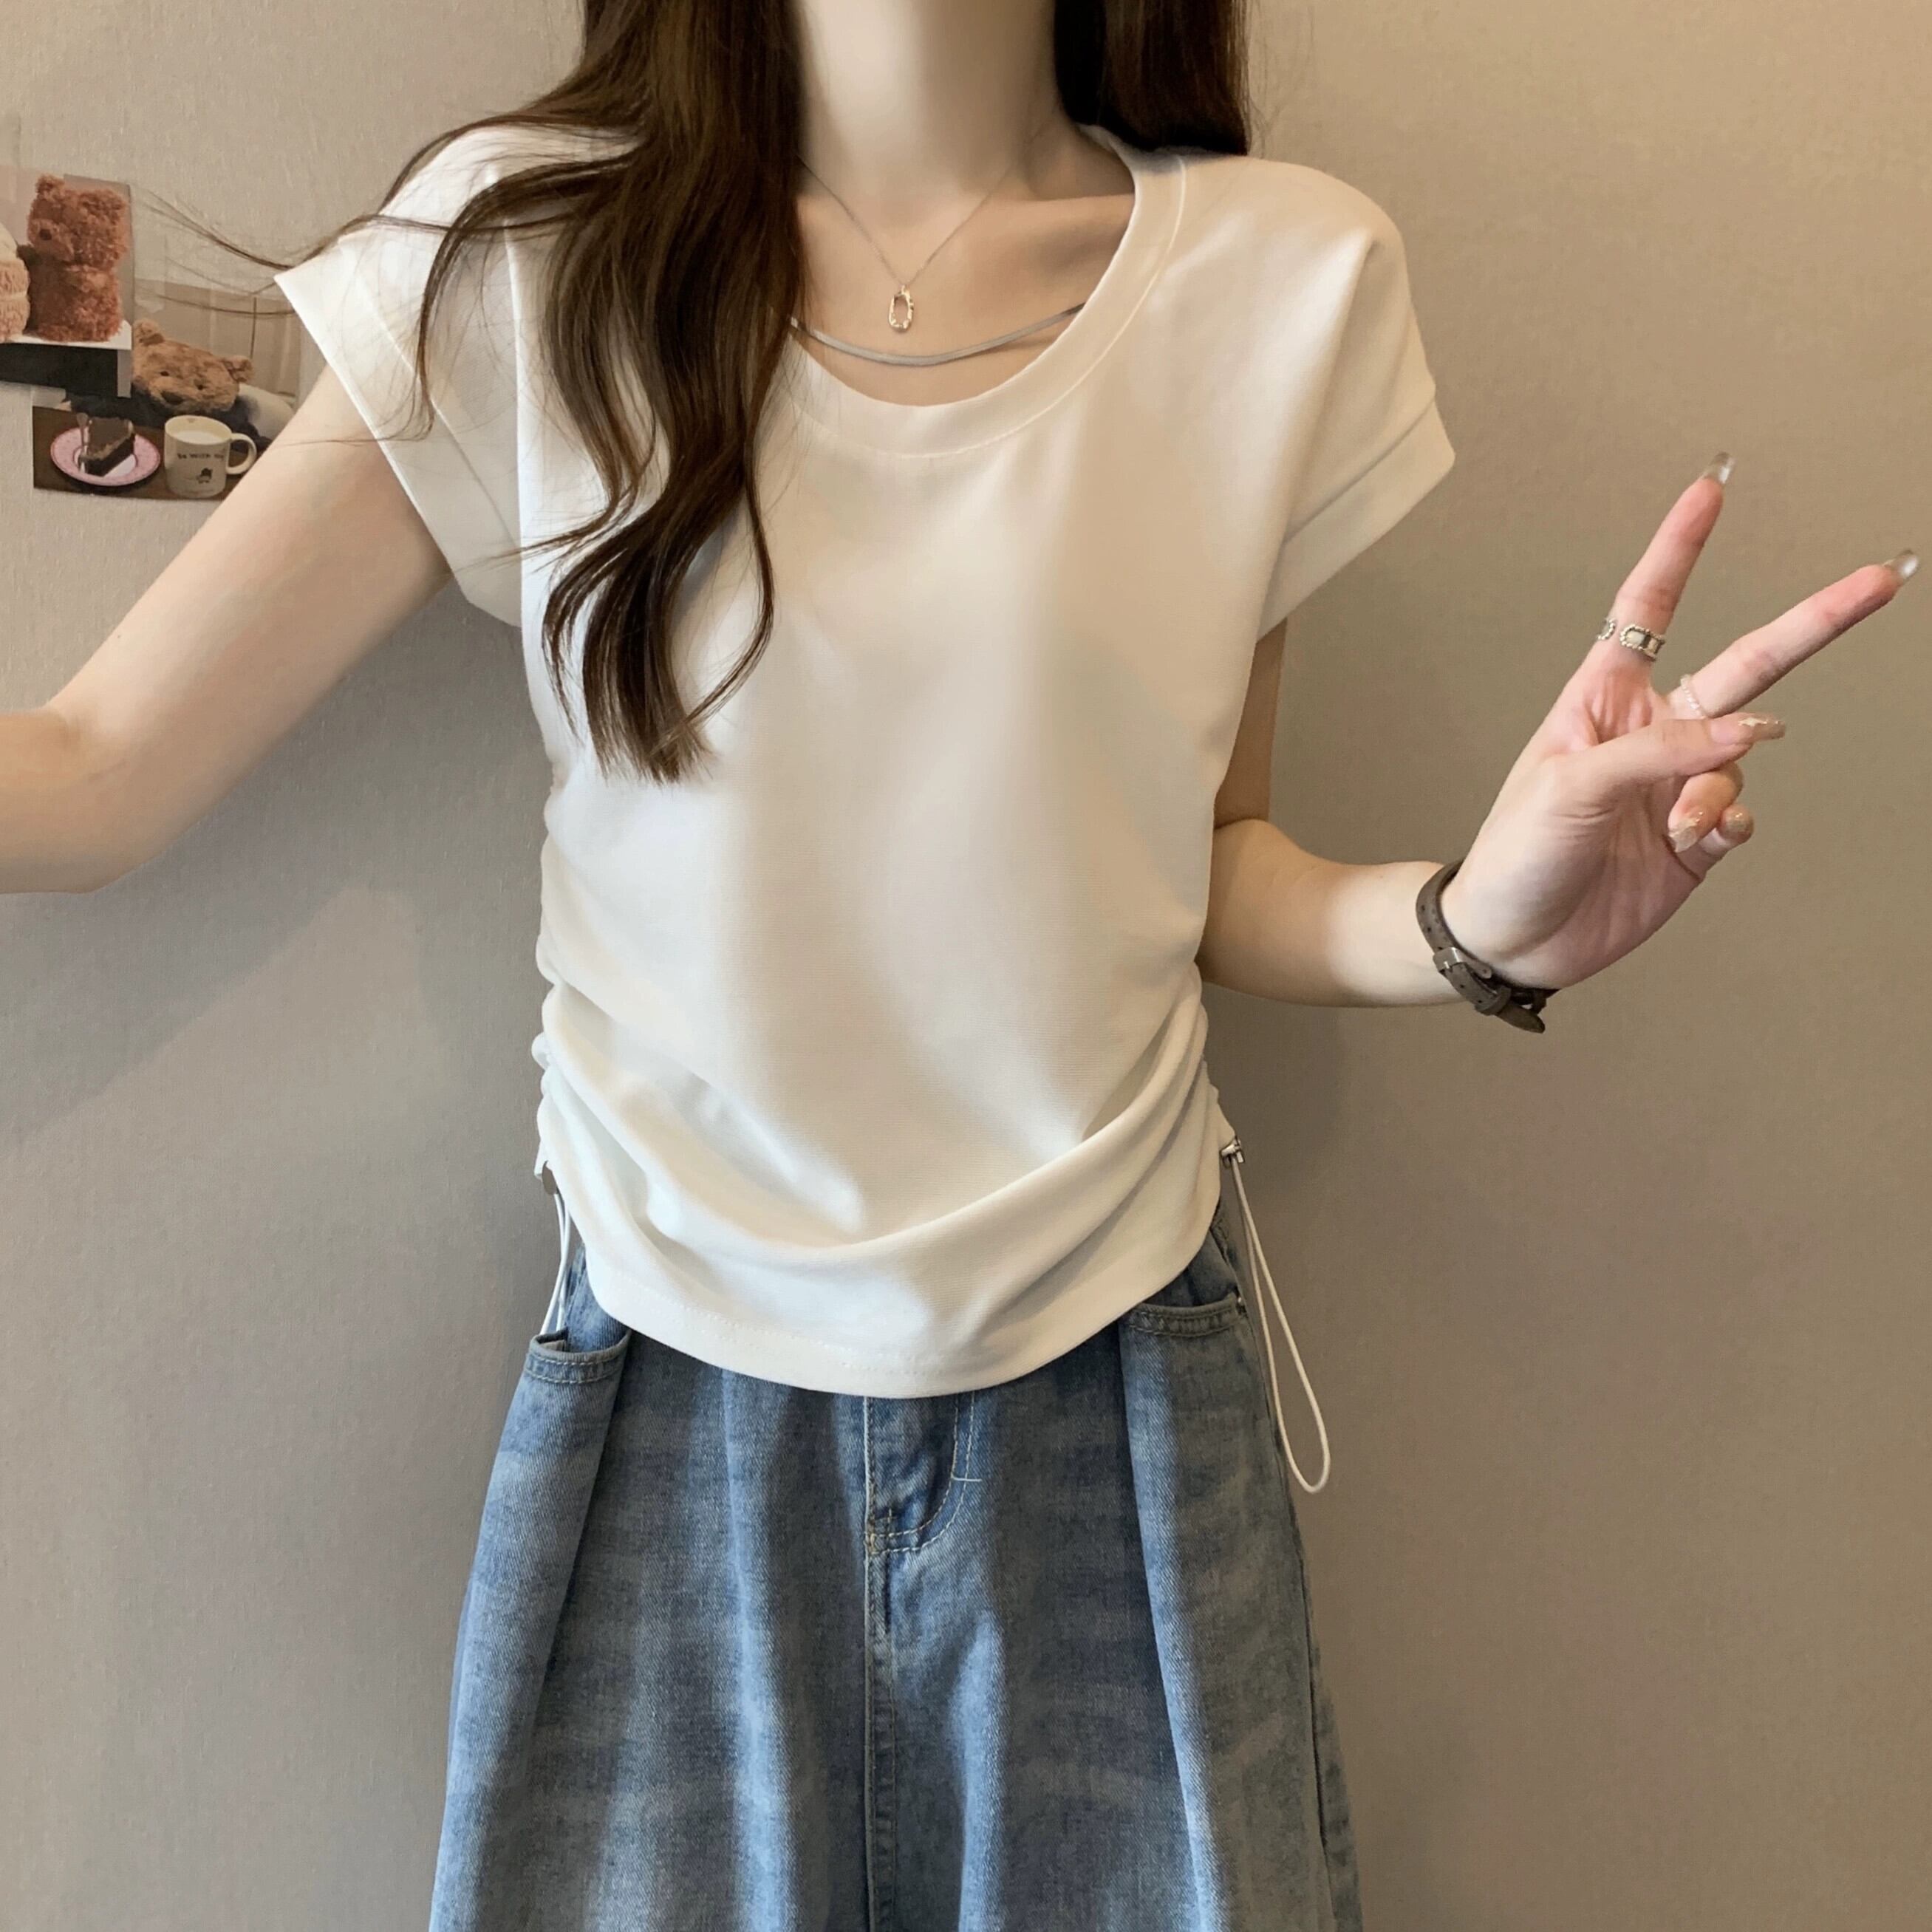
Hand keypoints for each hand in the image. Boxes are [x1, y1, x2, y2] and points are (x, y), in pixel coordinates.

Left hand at [1438, 455, 1915, 990]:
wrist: (1512, 938)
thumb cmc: (1516, 852)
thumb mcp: (1570, 785)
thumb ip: (1661, 752)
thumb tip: (1755, 731)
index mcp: (1602, 700)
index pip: (1647, 609)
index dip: (1680, 549)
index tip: (1710, 489)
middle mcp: (1650, 734)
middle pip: (1746, 665)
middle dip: (1813, 623)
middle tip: (1879, 580)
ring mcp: (1677, 787)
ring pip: (1741, 758)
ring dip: (1716, 788)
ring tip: (1678, 823)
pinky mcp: (1696, 840)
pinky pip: (1740, 815)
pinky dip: (1726, 825)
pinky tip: (1695, 841)